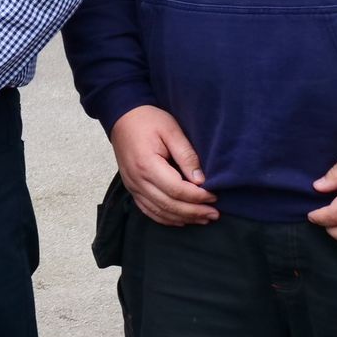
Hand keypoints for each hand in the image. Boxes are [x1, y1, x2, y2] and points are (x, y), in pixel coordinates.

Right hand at [110, 105, 217, 225]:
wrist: (121, 116)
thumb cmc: (147, 120)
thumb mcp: (171, 130)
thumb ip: (186, 155)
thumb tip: (200, 181)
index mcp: (147, 165)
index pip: (177, 190)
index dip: (198, 197)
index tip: (215, 196)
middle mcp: (137, 180)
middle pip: (169, 205)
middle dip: (194, 212)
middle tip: (215, 214)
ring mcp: (132, 186)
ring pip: (159, 211)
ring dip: (183, 218)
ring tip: (203, 219)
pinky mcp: (131, 187)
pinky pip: (148, 210)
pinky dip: (166, 218)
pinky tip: (181, 220)